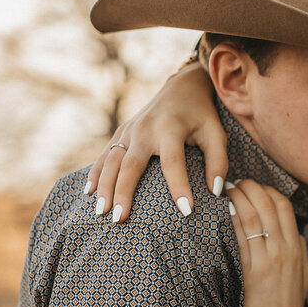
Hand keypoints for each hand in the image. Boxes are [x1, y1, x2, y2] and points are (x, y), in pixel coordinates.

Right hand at [85, 61, 228, 221]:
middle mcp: (145, 129)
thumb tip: (215, 192)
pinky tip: (89, 193)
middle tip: (120, 219)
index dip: (180, 186)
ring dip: (104, 187)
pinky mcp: (121, 132)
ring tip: (101, 213)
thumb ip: (218, 161)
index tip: (187, 211)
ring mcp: (129, 130)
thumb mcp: (216, 133)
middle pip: (131, 164)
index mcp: (171, 128)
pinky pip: (104, 155)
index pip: (174, 162)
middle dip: (124, 192)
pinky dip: (95, 173)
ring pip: (111, 161)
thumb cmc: (202, 116)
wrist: (182, 88)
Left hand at [228, 181, 307, 306]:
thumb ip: (299, 252)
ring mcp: (267, 260)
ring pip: (252, 216)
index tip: (255, 188)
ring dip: (238, 198)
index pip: (284, 206)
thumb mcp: (302, 277)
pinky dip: (231, 219)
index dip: (268, 191)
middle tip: (235, 183)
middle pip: (268, 204)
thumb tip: (294, 233)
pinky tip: (221, 211)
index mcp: (296, 249)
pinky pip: (239, 236)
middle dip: (250, 187)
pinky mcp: (250, 271)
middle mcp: (285, 250)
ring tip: (225, 191)